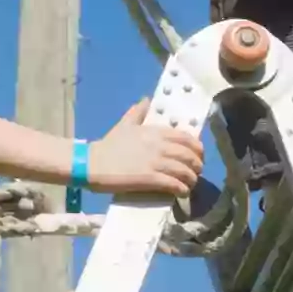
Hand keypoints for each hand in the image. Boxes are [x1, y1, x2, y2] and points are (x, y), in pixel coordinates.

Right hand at [85, 99, 203, 197]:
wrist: (93, 163)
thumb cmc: (109, 144)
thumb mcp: (125, 123)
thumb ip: (138, 111)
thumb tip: (146, 99)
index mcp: (156, 131)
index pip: (186, 138)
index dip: (197, 148)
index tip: (198, 154)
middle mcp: (159, 145)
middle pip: (189, 155)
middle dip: (197, 164)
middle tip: (196, 171)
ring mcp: (156, 162)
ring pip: (184, 171)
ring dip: (191, 179)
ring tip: (190, 184)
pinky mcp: (150, 178)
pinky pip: (174, 184)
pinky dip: (182, 189)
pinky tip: (182, 192)